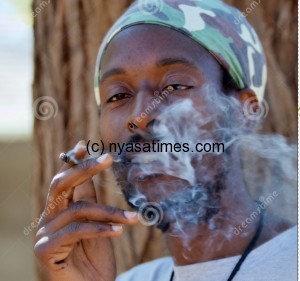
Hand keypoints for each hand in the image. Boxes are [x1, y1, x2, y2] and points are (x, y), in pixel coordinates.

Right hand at [34, 141, 137, 280]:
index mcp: (59, 209)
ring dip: (109, 212)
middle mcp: (48, 218)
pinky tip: (119, 231)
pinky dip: (100, 229)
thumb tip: (92, 172)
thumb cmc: (95, 257)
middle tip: (108, 158)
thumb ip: (90, 199)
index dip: (73, 162)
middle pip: (62, 185)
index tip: (83, 145)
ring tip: (133, 219)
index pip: (65, 181)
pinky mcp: (44, 250)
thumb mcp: (97, 222)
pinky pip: (75, 230)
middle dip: (85, 169)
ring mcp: (44, 233)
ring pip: (78, 209)